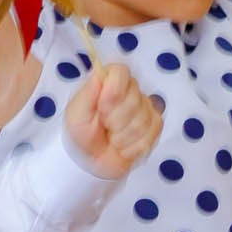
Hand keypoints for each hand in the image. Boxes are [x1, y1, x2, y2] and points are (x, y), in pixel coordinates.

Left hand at [65, 63, 163, 179]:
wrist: (92, 159)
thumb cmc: (81, 132)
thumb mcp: (76, 113)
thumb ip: (88, 92)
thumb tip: (100, 73)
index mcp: (108, 81)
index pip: (121, 71)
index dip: (114, 91)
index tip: (102, 107)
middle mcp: (130, 90)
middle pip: (134, 99)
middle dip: (114, 120)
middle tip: (103, 126)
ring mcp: (146, 108)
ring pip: (142, 121)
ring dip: (121, 136)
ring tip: (111, 137)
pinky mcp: (155, 126)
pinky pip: (149, 136)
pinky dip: (131, 147)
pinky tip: (122, 145)